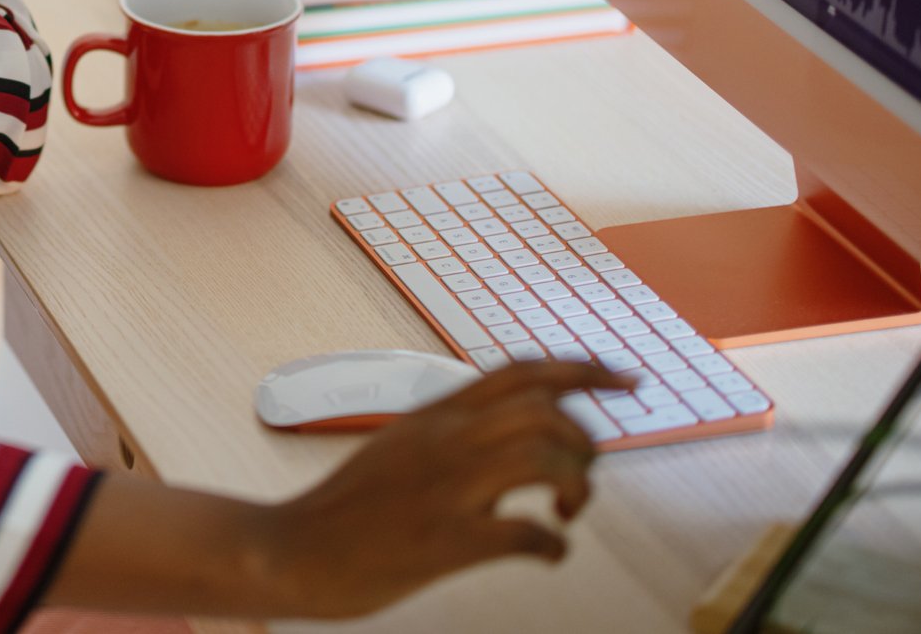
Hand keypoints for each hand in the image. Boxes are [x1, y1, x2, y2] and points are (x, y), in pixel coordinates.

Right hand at [41, 361, 632, 621]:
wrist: (293, 552)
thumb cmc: (349, 509)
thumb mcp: (400, 446)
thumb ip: (452, 431)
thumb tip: (510, 432)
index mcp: (435, 414)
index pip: (522, 369)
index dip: (584, 368)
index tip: (628, 379)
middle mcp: (444, 440)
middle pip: (544, 408)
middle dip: (586, 438)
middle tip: (581, 474)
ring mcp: (444, 488)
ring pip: (543, 456)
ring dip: (576, 485)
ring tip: (565, 510)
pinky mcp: (444, 541)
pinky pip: (526, 533)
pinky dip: (554, 544)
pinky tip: (547, 551)